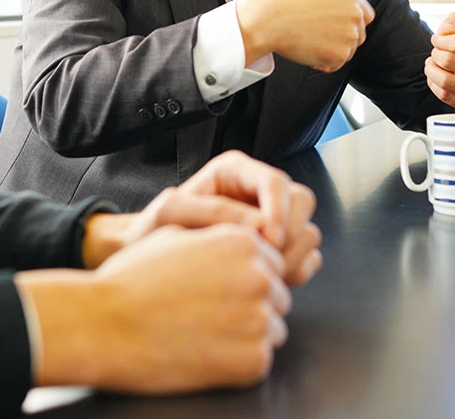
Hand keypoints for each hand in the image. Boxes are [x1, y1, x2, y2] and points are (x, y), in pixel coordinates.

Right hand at [19, 224, 291, 391]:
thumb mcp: (176, 235)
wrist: (103, 324)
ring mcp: (259, 320)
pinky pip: (260, 362)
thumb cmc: (132, 279)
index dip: (244, 278)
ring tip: (204, 335)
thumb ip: (218, 237)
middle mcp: (259, 277)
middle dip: (251, 306)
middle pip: (277, 296)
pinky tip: (204, 355)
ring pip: (273, 330)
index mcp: (242, 243)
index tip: (218, 290)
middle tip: (209, 315)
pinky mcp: (252, 361)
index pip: (271, 262)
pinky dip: (237, 363)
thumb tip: (243, 241)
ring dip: (247, 335)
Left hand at [82, 151, 321, 286]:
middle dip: (291, 233)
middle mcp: (257, 193)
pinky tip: (269, 282)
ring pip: (307, 231)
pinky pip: (306, 257)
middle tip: (268, 260)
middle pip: (302, 202)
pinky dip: (297, 271)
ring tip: (262, 275)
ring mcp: (271, 222)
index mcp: (235, 172)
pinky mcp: (276, 251)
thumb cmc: (153, 230)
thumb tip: (262, 227)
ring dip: (294, 255)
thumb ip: (215, 212)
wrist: (146, 260)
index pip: (276, 182)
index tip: (269, 240)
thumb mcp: (172, 211)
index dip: (280, 209)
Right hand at [236, 0, 375, 72]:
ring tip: (309, 41)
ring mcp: (349, 36)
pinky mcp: (339, 54)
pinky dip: (322, 63)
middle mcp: (354, 16)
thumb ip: (338, 3)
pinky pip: (335, 65)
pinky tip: (308, 50)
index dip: (352, 25)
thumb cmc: (287, 5)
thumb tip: (343, 13)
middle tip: (318, 37)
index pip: (366, 17)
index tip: (340, 29)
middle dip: (340, 40)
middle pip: (358, 37)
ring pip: (347, 53)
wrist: (271, 20)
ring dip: (330, 52)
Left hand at [425, 12, 454, 111]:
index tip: (437, 40)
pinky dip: (434, 85)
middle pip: (449, 61)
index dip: (440, 41)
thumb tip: (443, 33)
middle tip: (436, 53)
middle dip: (436, 55)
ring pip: (446, 81)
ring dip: (432, 71)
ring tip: (432, 65)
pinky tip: (435, 78)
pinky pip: (446, 96)